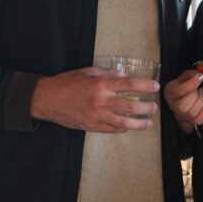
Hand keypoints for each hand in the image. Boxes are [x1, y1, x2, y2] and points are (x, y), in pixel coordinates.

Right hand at [30, 66, 158, 131]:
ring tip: (148, 123)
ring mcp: (96, 116)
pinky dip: (122, 129)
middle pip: (130, 106)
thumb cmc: (66, 82)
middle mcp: (101, 101)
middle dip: (146, 108)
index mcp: (101, 85)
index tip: (155, 87)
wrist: (47, 99)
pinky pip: (111, 130)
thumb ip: (107, 73)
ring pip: (123, 123)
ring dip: (138, 123)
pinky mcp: (91, 126)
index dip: (145, 86)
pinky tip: (129, 127)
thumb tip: (123, 76)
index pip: (129, 85)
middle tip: (154, 107)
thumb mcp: (87, 71)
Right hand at [164, 70, 202, 134]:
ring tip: (201, 93)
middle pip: (183, 105)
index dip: (191, 84)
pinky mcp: (191, 120)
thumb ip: (191, 74)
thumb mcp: (185, 77)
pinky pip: (199, 119)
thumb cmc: (184, 86)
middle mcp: (173, 105)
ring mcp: (182, 115)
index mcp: (170, 92)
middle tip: (199, 88)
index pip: (179, 90)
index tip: (200, 77)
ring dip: (201, 101)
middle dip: (195, 95)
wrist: (184, 97)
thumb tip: (198, 75)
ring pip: (192, 113)